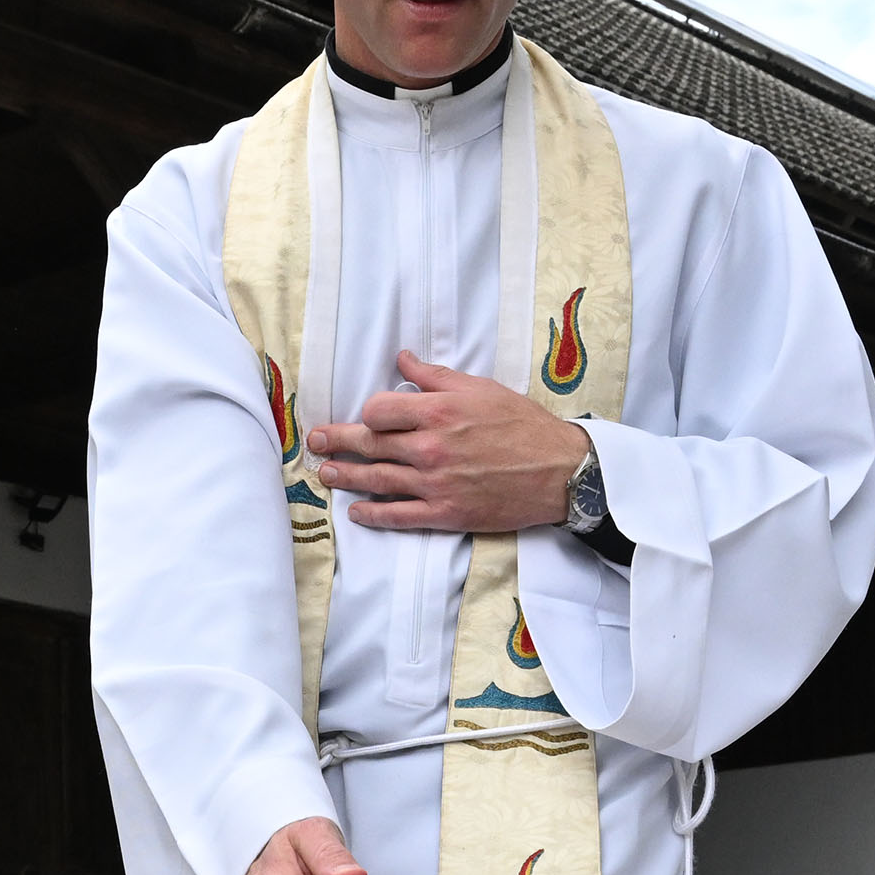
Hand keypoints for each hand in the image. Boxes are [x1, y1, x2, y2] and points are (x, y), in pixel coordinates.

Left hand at [305, 352, 592, 533]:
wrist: (559, 471)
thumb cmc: (523, 425)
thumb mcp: (481, 388)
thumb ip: (436, 376)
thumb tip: (402, 358)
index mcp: (439, 411)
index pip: (380, 409)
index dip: (369, 411)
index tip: (367, 415)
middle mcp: (431, 447)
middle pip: (369, 444)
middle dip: (337, 441)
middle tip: (314, 442)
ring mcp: (435, 483)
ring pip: (376, 479)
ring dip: (346, 476)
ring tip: (326, 473)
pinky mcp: (445, 513)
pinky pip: (398, 516)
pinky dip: (373, 515)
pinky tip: (357, 513)